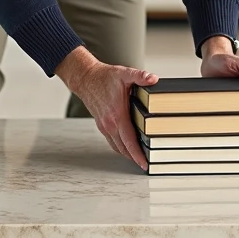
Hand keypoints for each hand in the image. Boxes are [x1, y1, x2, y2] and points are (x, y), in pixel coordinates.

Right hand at [55, 47, 158, 170]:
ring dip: (127, 154)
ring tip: (139, 158)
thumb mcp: (124, 73)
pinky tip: (127, 145)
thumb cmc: (104, 77)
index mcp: (117, 115)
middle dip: (135, 158)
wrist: (85, 78)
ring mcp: (104, 125)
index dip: (138, 155)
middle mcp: (109, 124)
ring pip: (117, 146)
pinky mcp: (101, 124)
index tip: (144, 164)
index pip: (129, 141)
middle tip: (147, 164)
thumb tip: (153, 79)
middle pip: (123, 148)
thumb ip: (140, 76)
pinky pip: (112, 141)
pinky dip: (120, 146)